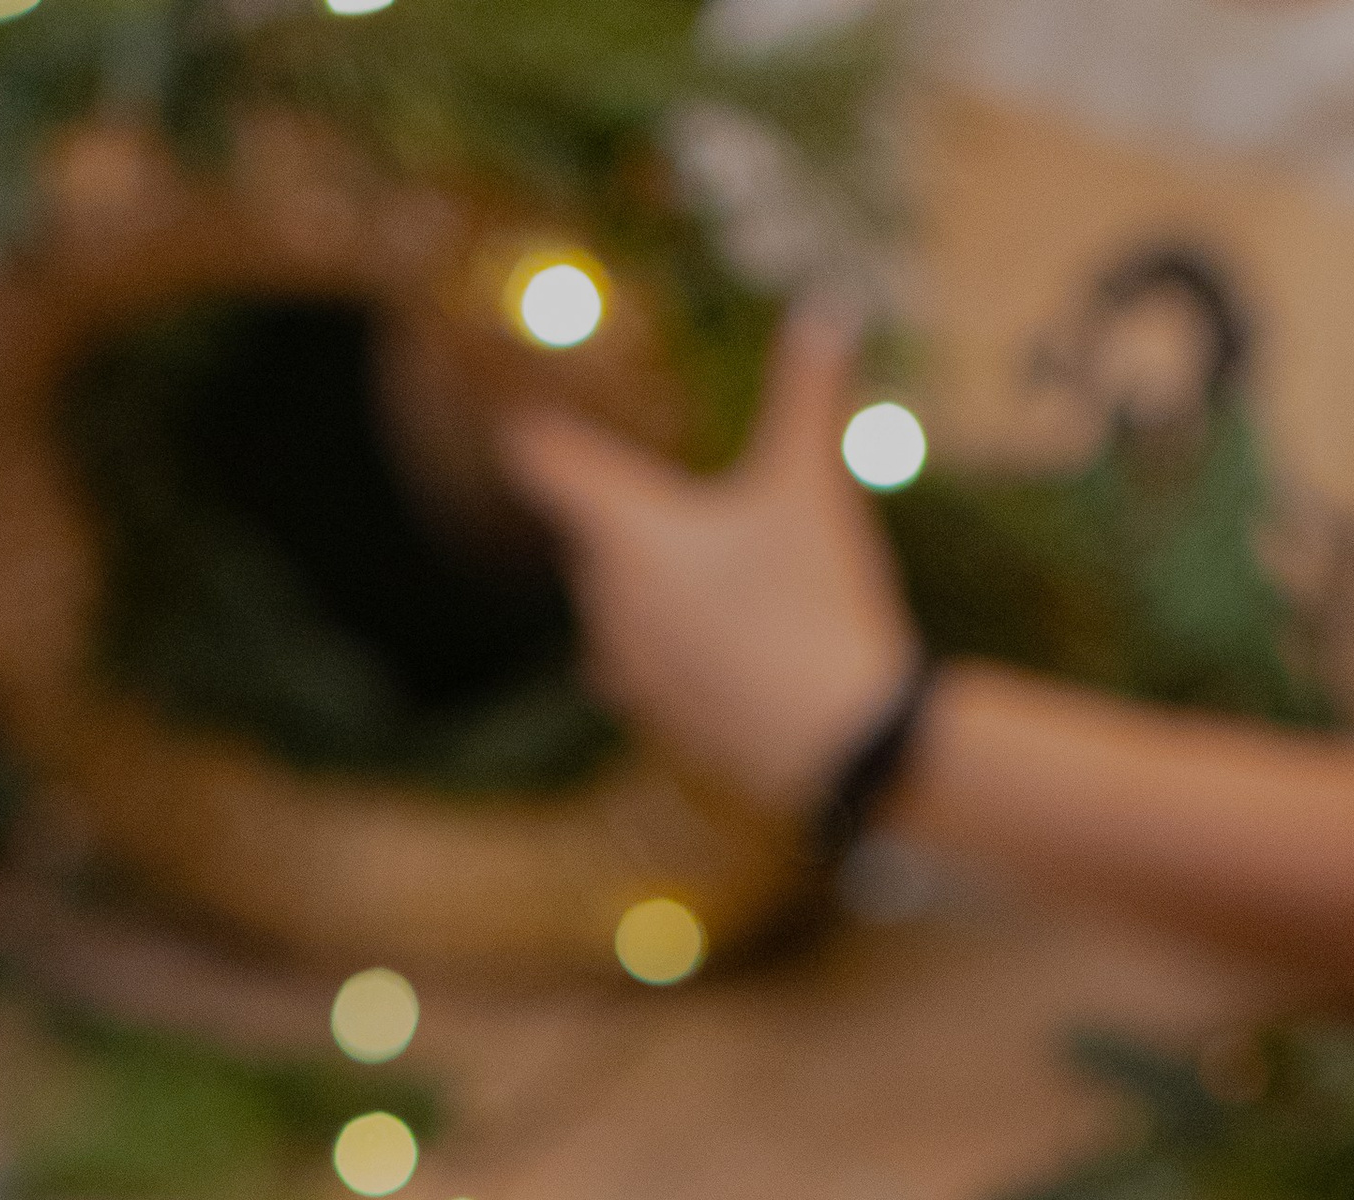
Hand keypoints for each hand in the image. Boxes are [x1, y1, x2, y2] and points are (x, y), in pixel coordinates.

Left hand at [501, 303, 919, 813]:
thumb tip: (830, 303)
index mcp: (628, 531)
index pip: (552, 467)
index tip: (517, 428)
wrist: (837, 743)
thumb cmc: (814, 602)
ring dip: (644, 593)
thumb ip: (809, 391)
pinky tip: (720, 647)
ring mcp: (627, 668)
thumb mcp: (813, 486)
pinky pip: (643, 668)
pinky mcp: (656, 721)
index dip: (538, 443)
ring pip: (615, 610)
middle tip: (658, 506)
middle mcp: (608, 600)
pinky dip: (670, 649)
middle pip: (593, 545)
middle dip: (622, 524)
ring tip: (701, 581)